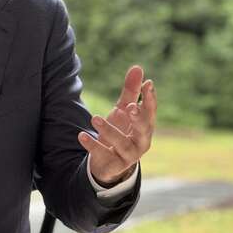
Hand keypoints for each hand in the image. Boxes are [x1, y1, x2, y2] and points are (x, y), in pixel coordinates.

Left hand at [78, 65, 156, 186]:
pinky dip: (92, 145)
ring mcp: (128, 155)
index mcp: (146, 127)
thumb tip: (138, 67)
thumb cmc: (120, 131)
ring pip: (122, 143)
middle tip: (129, 107)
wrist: (108, 162)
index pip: (151, 112)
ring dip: (109, 130)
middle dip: (137, 119)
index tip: (148, 84)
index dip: (150, 99)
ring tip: (94, 118)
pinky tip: (81, 135)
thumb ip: (131, 91)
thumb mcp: (123, 111)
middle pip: (144, 130)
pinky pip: (103, 154)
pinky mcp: (113, 165)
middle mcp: (141, 142)